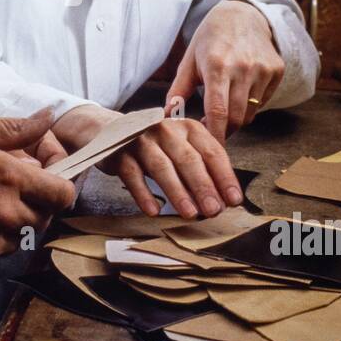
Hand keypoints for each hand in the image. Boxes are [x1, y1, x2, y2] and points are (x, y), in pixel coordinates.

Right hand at [0, 109, 75, 277]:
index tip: (40, 176)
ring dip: (9, 223)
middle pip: (43, 217)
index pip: (63, 193)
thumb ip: (12, 128)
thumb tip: (49, 117)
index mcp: (9, 180)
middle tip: (3, 186)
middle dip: (32, 202)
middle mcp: (6, 217)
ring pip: (18, 238)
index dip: (57, 183)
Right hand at [54, 103, 241, 218]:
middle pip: (188, 159)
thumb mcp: (178, 148)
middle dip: (203, 186)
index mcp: (187, 127)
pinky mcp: (119, 151)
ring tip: (190, 213)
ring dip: (178, 192)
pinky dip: (143, 194)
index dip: (224, 176)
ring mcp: (141, 139)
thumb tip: (220, 199)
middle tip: (214, 210)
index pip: (212, 151)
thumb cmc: (152, 144)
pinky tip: (153, 210)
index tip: (234, 199)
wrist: (107, 130)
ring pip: (162, 167)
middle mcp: (166, 129)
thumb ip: (198, 168)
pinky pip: (133, 175)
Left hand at [168, 0, 284, 145]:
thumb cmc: (210, 39)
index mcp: (217, 66)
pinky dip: (251, 104)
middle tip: (213, 130)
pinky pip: (263, 101)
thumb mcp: (190, 60)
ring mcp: (263, 69)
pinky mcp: (277, 70)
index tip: (208, 147)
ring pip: (251, 113)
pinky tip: (240, 90)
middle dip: (225, 131)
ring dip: (237, 118)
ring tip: (225, 107)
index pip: (217, 111)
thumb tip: (167, 116)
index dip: (214, 134)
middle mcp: (244, 68)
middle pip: (237, 118)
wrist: (242, 14)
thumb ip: (179, 90)